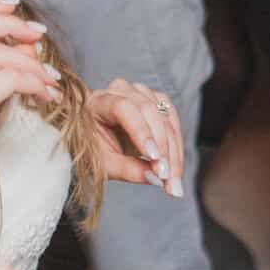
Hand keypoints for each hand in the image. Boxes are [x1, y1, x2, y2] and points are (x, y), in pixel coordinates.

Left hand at [88, 79, 184, 195]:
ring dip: (173, 149)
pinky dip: (176, 143)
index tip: (154, 158)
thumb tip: (154, 179)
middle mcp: (121, 90)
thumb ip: (126, 169)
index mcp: (100, 101)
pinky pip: (172, 118)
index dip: (141, 131)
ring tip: (173, 179)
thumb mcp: (103, 163)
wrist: (95, 137)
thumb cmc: (93, 148)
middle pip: (149, 111)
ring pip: (164, 116)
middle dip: (162, 147)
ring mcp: (140, 92)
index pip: (124, 108)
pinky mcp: (155, 100)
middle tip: (167, 178)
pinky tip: (175, 164)